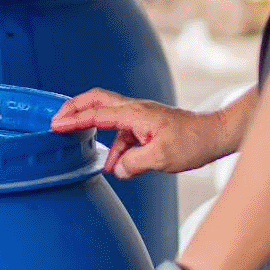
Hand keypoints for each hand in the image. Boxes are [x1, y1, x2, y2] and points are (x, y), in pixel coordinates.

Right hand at [52, 89, 229, 178]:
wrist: (214, 135)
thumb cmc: (192, 142)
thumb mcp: (162, 157)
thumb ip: (134, 163)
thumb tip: (118, 169)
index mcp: (135, 113)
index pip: (98, 113)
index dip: (75, 119)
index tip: (56, 125)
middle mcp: (135, 110)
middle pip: (98, 101)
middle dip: (76, 108)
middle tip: (57, 119)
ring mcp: (141, 117)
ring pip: (110, 120)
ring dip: (98, 136)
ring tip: (94, 159)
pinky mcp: (147, 127)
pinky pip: (123, 134)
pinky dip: (115, 147)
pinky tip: (118, 166)